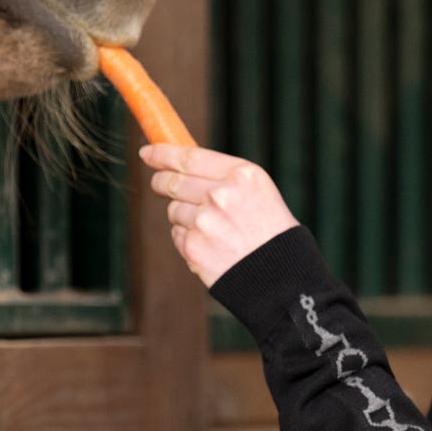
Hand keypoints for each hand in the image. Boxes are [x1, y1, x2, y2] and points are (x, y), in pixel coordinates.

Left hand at [139, 144, 299, 286]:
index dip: (162, 153)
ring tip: (213, 229)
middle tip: (159, 183)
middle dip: (161, 181)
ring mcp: (204, 222)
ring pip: (174, 210)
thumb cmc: (272, 232)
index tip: (148, 152)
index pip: (189, 157)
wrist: (283, 278)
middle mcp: (220, 195)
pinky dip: (188, 239)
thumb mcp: (258, 192)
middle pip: (172, 181)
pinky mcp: (194, 248)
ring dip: (184, 216)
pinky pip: (178, 236)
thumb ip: (223, 177)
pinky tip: (213, 247)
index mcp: (241, 175)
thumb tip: (180, 166)